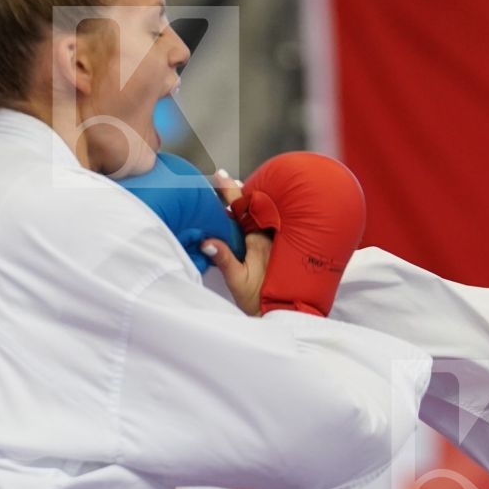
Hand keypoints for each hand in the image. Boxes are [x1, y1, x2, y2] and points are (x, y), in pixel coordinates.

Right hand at [204, 170, 267, 313]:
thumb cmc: (260, 300)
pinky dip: (252, 217)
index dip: (230, 191)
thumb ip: (224, 260)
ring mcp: (269, 243)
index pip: (243, 209)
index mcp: (258, 239)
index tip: (220, 174)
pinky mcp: (269, 252)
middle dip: (238, 193)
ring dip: (246, 203)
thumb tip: (207, 241)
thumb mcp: (238, 281)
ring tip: (234, 188)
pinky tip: (246, 215)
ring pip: (257, 216)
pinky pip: (260, 228)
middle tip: (224, 177)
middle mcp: (266, 237)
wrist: (280, 314)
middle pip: (251, 208)